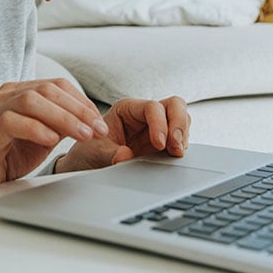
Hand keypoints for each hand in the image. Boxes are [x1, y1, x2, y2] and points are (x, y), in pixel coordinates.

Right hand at [0, 79, 109, 188]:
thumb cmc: (6, 155)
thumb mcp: (41, 137)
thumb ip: (60, 123)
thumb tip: (91, 120)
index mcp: (17, 92)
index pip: (55, 85)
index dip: (81, 101)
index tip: (99, 121)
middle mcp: (2, 96)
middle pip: (46, 90)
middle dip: (77, 109)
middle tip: (97, 129)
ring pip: (30, 101)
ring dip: (62, 117)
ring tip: (82, 135)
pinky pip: (10, 122)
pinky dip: (35, 128)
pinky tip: (51, 140)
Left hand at [55, 96, 190, 173]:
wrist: (88, 166)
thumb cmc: (89, 152)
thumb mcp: (95, 153)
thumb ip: (109, 154)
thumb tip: (125, 156)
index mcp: (127, 109)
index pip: (152, 107)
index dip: (159, 123)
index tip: (159, 144)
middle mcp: (144, 115)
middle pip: (174, 105)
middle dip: (179, 124)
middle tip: (176, 146)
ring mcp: (156, 128)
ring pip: (182, 118)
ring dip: (183, 135)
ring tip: (176, 153)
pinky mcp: (163, 143)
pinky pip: (181, 138)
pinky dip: (182, 146)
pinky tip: (175, 157)